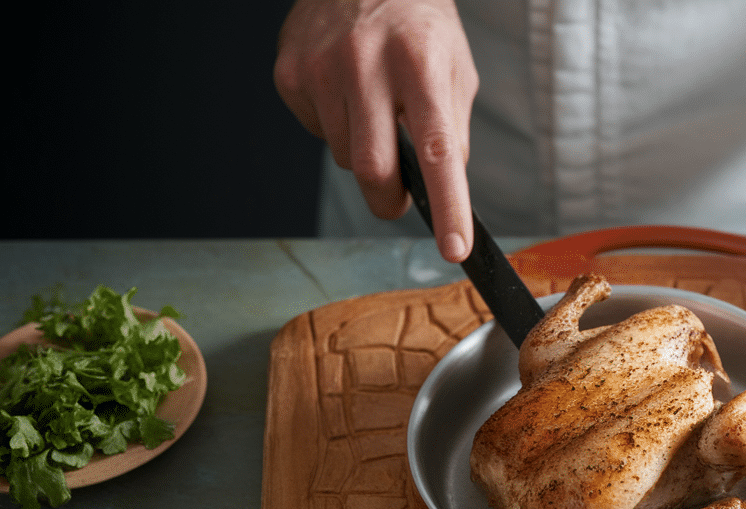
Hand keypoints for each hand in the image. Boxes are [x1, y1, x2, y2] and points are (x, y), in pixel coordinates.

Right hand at [275, 0, 477, 260]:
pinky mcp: (290, 73)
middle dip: (388, 199)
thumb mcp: (455, 69)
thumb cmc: (417, 25)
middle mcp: (368, 63)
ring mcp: (322, 67)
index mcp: (421, 63)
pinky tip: (345, 90)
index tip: (454, 247)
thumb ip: (451, 131)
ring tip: (373, 108)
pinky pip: (318, 132)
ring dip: (364, 152)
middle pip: (374, 168)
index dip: (447, 206)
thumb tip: (442, 191)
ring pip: (344, 156)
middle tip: (398, 199)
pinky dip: (336, 127)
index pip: (437, 150)